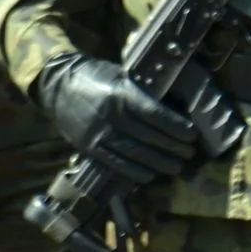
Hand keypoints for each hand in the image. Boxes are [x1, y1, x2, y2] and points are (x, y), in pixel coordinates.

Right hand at [39, 56, 197, 185]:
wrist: (58, 86)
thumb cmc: (98, 76)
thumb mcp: (123, 76)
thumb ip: (142, 91)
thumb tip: (172, 105)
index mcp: (122, 94)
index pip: (154, 114)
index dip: (175, 126)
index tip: (192, 134)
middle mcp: (110, 116)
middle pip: (147, 136)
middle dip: (171, 147)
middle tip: (190, 154)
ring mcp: (97, 133)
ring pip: (132, 152)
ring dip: (157, 162)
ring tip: (176, 167)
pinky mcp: (87, 147)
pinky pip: (113, 162)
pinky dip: (133, 171)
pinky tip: (149, 175)